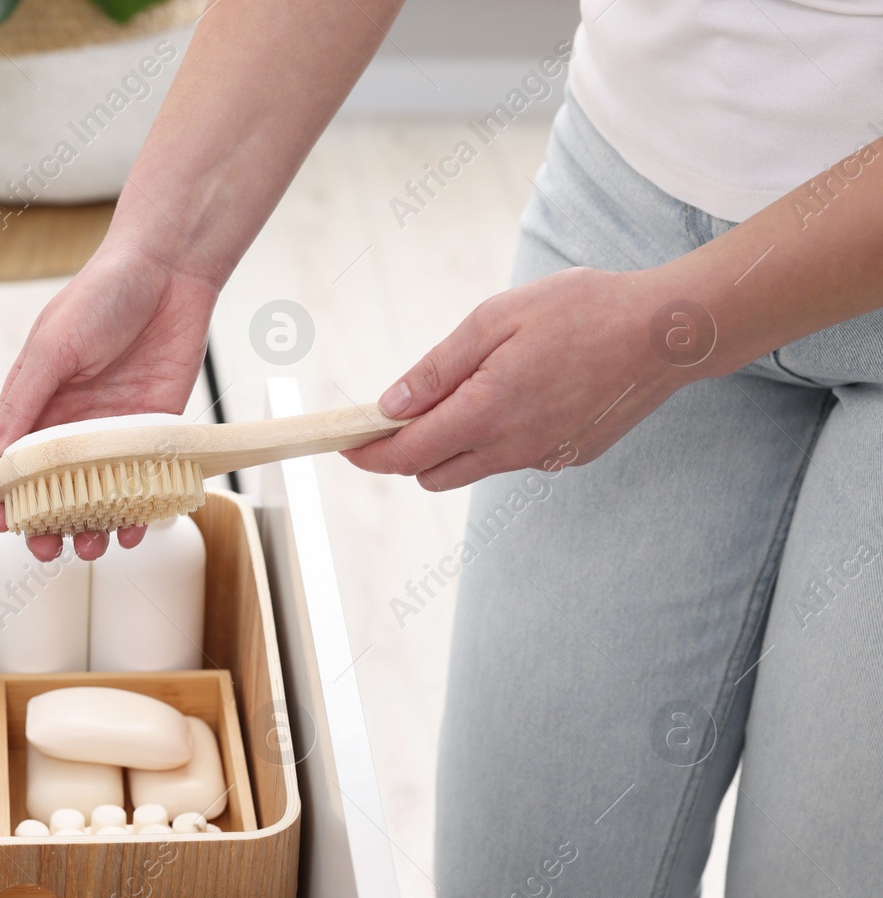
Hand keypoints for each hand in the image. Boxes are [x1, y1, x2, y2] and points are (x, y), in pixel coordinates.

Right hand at [0, 242, 215, 560]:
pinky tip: (136, 528)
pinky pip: (142, 484)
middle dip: (46, 528)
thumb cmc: (102, 295)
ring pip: (96, 499)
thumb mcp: (51, 346)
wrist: (169, 273)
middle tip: (50, 550)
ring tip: (93, 545)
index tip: (5, 526)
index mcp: (36, 406)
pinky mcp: (154, 436)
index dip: (3, 501)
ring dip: (90, 528)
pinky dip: (138, 512)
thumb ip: (23, 403)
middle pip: (52, 494)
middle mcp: (72, 426)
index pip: (9, 467)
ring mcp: (113, 435)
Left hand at [346, 266, 708, 487]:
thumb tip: (387, 406)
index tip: (343, 443)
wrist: (668, 332)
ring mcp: (543, 457)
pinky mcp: (568, 456)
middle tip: (399, 411)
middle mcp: (512, 448)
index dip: (367, 453)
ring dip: (451, 444)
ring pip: (471, 468)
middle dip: (405, 451)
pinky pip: (512, 458)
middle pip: (431, 474)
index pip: (406, 455)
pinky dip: (495, 437)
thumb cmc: (581, 310)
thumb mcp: (495, 320)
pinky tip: (520, 392)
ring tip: (466, 389)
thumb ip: (436, 370)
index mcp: (486, 413)